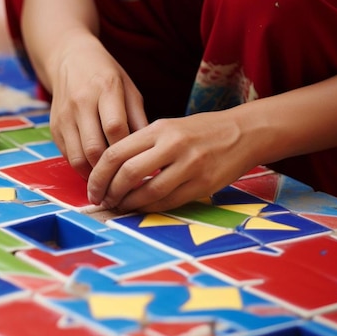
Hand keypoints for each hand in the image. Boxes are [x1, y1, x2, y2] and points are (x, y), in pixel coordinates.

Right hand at [48, 32, 147, 178]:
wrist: (70, 58)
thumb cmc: (107, 75)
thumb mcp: (129, 88)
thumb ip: (138, 118)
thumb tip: (149, 152)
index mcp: (106, 88)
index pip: (115, 127)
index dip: (127, 151)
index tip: (140, 167)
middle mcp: (81, 102)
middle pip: (94, 147)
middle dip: (109, 171)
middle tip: (124, 185)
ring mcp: (64, 115)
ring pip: (77, 157)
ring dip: (93, 175)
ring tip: (109, 184)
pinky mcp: (54, 126)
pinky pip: (67, 155)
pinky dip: (81, 168)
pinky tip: (95, 173)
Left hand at [86, 109, 257, 211]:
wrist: (243, 132)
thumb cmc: (199, 131)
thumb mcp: (168, 127)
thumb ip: (142, 145)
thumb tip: (109, 170)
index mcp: (159, 129)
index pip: (116, 153)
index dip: (98, 175)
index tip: (92, 188)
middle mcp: (173, 145)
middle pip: (128, 173)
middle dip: (109, 192)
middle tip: (102, 200)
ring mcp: (190, 165)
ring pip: (148, 191)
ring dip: (128, 204)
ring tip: (119, 206)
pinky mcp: (203, 184)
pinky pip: (169, 201)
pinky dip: (150, 208)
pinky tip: (140, 208)